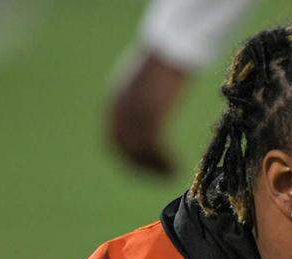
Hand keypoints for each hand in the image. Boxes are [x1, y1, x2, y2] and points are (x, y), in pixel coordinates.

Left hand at [107, 50, 187, 176]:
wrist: (170, 49)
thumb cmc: (165, 60)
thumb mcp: (147, 79)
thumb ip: (144, 94)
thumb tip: (155, 104)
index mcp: (116, 102)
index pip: (114, 139)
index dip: (129, 157)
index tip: (146, 166)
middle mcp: (119, 111)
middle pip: (123, 150)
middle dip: (140, 167)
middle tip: (159, 176)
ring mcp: (133, 114)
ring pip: (138, 153)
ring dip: (154, 168)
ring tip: (171, 175)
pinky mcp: (150, 116)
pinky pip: (153, 149)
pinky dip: (164, 163)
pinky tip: (177, 167)